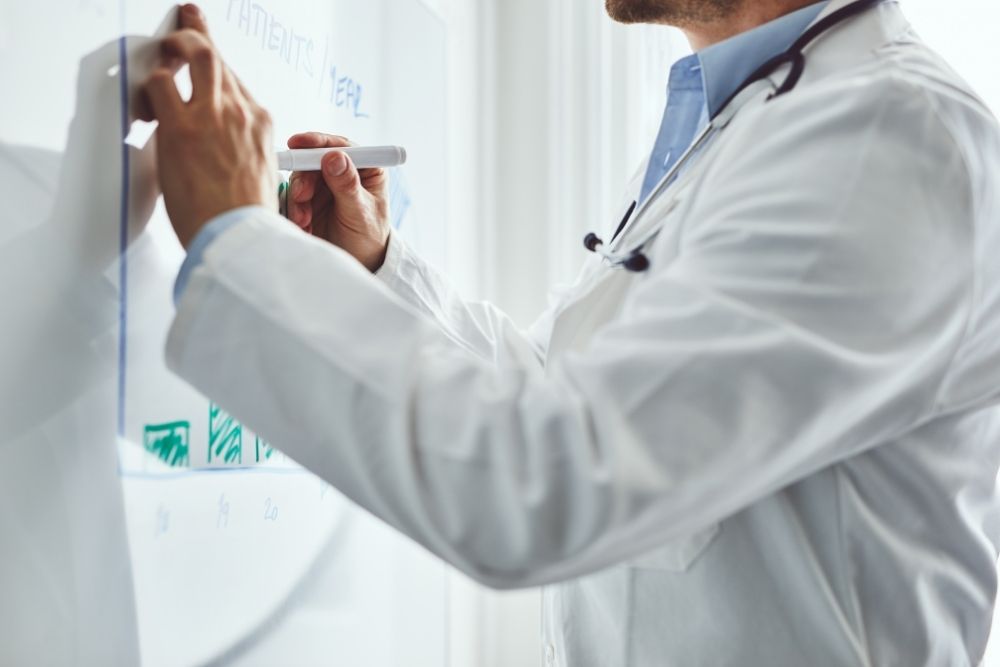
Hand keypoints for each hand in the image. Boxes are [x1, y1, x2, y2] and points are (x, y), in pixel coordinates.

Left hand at [142, 4, 276, 247]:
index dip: (217, 63)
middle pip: (216, 55)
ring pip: (193, 54)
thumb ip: (240, 148)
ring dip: (171, 47)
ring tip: (157, 53)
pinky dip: (148, 85)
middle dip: (196, 32)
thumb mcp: (259, 174)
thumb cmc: (246, 217)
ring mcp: (212, 116)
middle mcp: (240, 112)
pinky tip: (143, 96)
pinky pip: (161, 85)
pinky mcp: (183, 128)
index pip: (235, 80)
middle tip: (183, 21)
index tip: (209, 49)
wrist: (241, 237)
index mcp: (260, 124)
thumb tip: (217, 146)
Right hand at [285, 133, 389, 271]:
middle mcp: (344, 172)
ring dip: (298, 198)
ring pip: (301, 178)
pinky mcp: (310, 199)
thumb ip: (347, 186)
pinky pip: (294, 196)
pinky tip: (303, 225)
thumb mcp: (360, 213)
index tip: (299, 144)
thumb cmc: (369, 237)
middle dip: (304, 178)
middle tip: (301, 197)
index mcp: (366, 168)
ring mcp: (325, 185)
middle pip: (315, 160)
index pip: (341, 146)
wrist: (358, 262)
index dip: (318, 142)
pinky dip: (295, 209)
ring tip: (304, 219)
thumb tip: (334, 157)